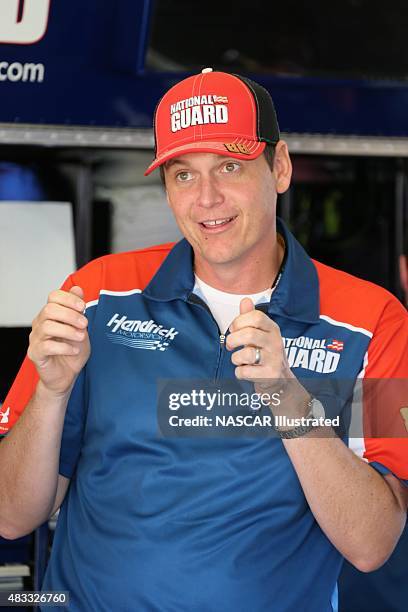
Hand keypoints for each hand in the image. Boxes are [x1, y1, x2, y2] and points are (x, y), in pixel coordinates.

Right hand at [27, 286, 89, 395]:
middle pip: (49, 309)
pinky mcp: (35, 353)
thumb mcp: (81, 328)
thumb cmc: (73, 351)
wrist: (67, 376)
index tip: (83, 307)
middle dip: (71, 315)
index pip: (53, 296)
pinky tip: (74, 350)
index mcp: (51, 314)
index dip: (69, 298)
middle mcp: (40, 323)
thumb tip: (77, 288)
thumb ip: (78, 309)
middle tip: (85, 324)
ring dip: (69, 331)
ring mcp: (36, 338)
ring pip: (47, 326)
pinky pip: (47, 346)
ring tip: (81, 337)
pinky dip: (64, 347)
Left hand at [227, 298, 308, 412]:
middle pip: (249, 334)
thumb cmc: (267, 355)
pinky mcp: (270, 375)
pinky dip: (239, 373)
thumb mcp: (261, 334)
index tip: (233, 329)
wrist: (282, 381)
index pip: (255, 317)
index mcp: (272, 329)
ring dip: (235, 358)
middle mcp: (275, 342)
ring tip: (240, 360)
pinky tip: (246, 371)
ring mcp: (274, 359)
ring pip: (245, 354)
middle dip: (232, 340)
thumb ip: (251, 318)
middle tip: (230, 345)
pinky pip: (244, 372)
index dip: (239, 321)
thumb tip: (245, 300)